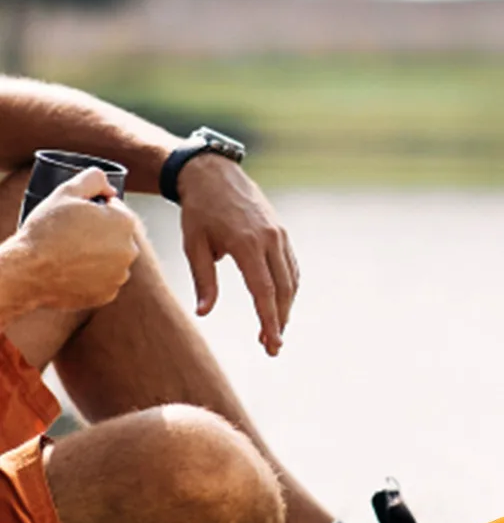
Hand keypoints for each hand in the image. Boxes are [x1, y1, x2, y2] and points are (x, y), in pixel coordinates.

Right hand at [14, 169, 141, 311]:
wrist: (26, 271)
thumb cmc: (45, 230)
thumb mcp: (67, 192)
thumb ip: (93, 179)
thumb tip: (110, 188)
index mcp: (125, 223)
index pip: (115, 210)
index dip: (93, 210)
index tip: (74, 218)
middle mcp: (129, 250)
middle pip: (114, 235)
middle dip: (97, 233)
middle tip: (68, 236)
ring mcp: (119, 275)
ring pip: (110, 259)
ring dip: (95, 256)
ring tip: (68, 254)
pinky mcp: (107, 295)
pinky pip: (102, 281)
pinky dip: (89, 277)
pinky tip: (70, 272)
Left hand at [176, 153, 298, 355]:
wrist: (216, 175)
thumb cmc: (199, 211)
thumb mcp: (194, 245)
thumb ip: (203, 280)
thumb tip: (204, 312)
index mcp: (247, 244)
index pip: (264, 290)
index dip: (269, 319)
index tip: (271, 341)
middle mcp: (270, 239)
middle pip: (283, 289)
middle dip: (280, 320)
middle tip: (272, 347)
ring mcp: (280, 235)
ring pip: (291, 279)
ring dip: (286, 306)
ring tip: (274, 330)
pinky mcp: (282, 232)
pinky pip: (290, 266)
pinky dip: (288, 287)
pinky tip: (280, 302)